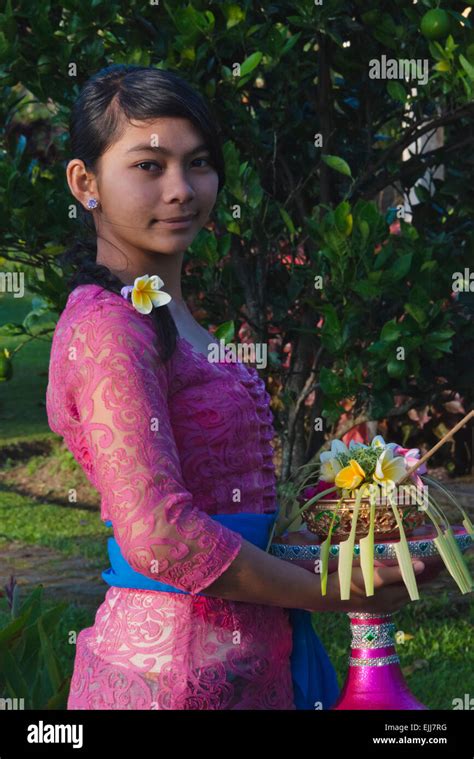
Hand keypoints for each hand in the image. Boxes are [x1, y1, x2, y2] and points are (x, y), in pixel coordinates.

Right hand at [305, 559, 424, 613]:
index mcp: (392, 598)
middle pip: (409, 588)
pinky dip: (392, 582)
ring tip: (406, 563)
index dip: (424, 573)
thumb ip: (396, 573)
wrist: (325, 594)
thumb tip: (421, 566)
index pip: (416, 585)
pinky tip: (385, 573)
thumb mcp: (374, 577)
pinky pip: (387, 591)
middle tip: (421, 558)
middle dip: (415, 576)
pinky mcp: (368, 601)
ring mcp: (378, 603)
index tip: (431, 560)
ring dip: (403, 579)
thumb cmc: (350, 584)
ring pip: (397, 590)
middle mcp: (388, 603)